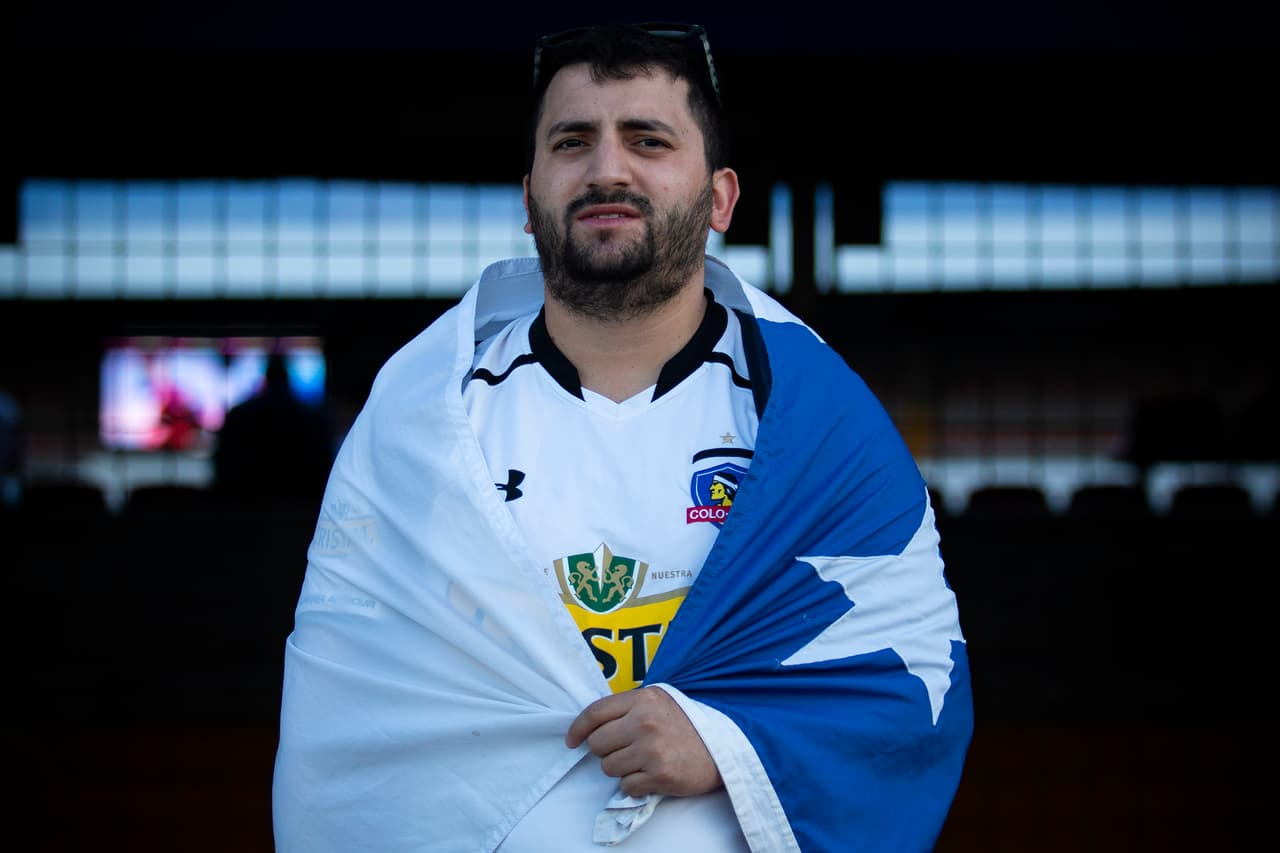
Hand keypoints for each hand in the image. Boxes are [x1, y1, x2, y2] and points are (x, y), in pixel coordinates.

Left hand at [566, 686, 722, 797]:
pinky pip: (626, 786)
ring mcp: (652, 749)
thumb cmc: (687, 725)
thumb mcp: (659, 702)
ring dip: (620, 769)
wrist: (723, 748)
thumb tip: (591, 726)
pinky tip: (650, 775)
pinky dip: (634, 785)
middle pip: (597, 743)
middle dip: (604, 751)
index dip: (577, 729)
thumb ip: (628, 708)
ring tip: (641, 762)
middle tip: (623, 751)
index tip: (572, 741)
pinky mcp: (660, 775)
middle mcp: (645, 722)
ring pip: (608, 767)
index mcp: (643, 699)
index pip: (595, 713)